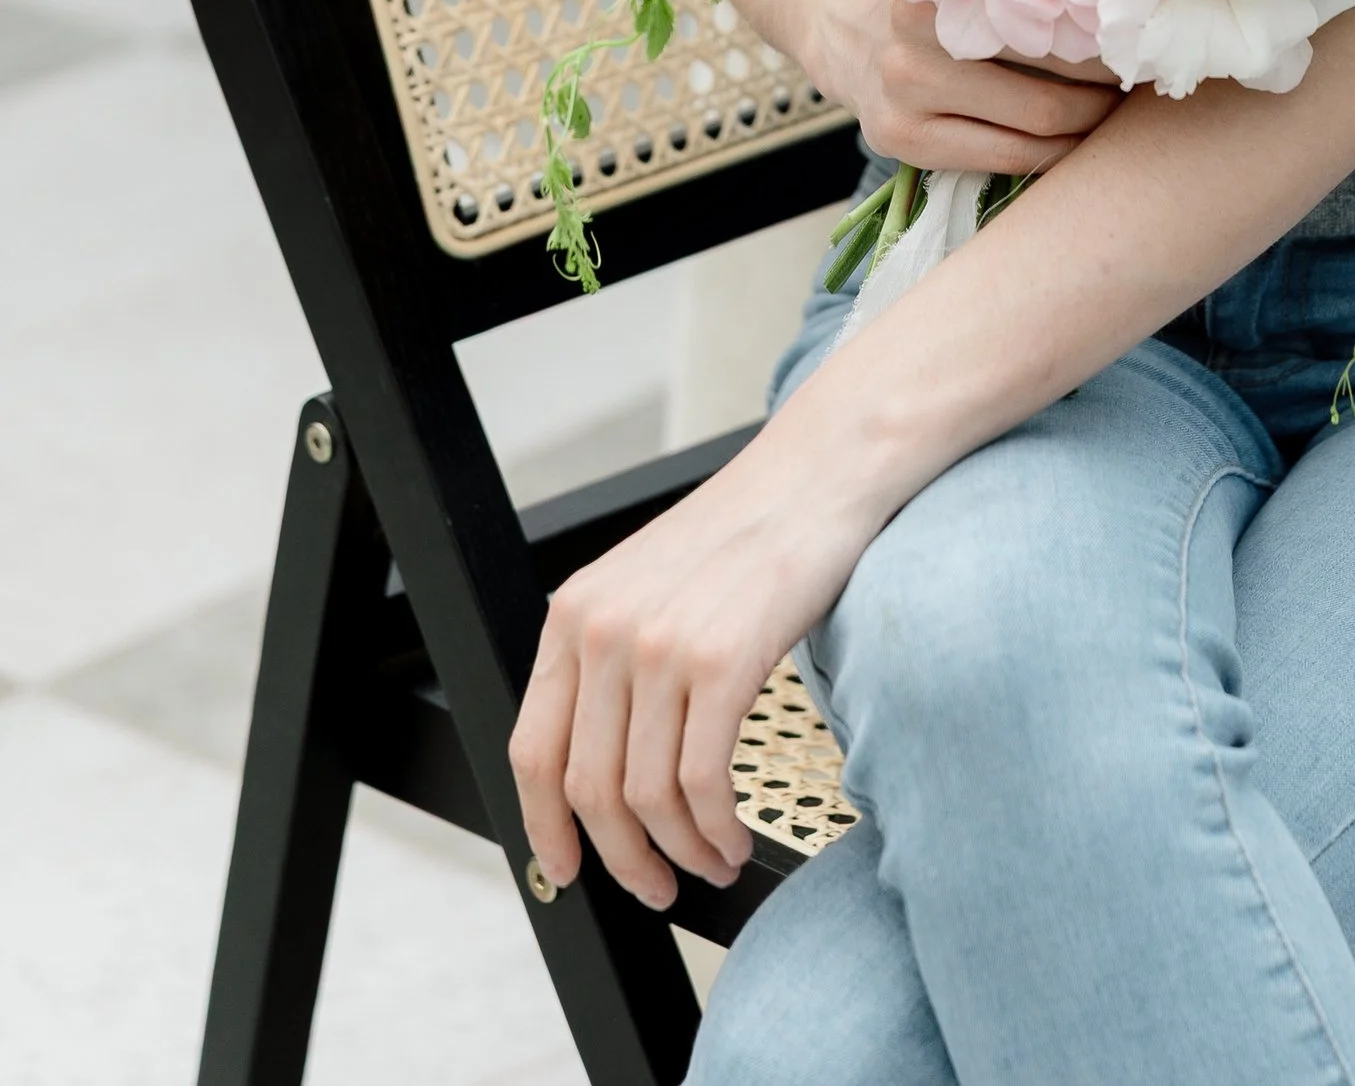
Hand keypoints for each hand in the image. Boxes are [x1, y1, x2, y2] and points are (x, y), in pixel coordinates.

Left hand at [509, 383, 887, 910]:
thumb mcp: (650, 585)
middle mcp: (604, 629)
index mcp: (574, 612)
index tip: (567, 868)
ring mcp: (660, 645)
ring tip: (712, 861)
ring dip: (680, 853)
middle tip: (657, 887)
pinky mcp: (722, 660)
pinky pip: (703, 783)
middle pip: (589, 790)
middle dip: (622, 860)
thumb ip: (613, 660)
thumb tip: (603, 772)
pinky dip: (715, 831)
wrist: (819, 472)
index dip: (544, 827)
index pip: (530, 751)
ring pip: (646, 798)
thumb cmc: (747, 533)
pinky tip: (734, 837)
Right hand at [844, 0, 1122, 174]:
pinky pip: (1002, 158)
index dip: (1110, 31)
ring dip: (1089, 123)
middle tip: (1145, 77)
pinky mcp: (902, 142)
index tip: (1148, 35)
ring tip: (1121, 108)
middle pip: (1051, 76)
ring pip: (1034, 127)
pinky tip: (1077, 138)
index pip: (1052, 14)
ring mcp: (907, 96)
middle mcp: (919, 38)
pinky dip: (1051, 152)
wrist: (837, 18)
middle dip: (1110, 84)